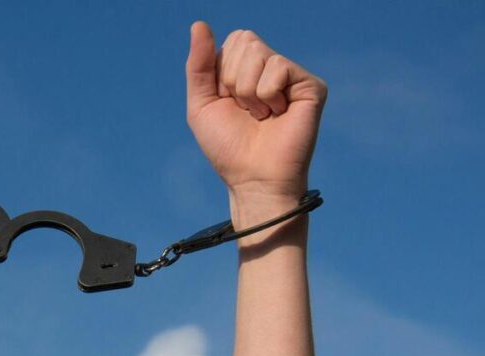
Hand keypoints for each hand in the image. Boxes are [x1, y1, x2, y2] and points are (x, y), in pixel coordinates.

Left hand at [185, 22, 326, 225]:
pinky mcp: (311, 86)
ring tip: (261, 115)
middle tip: (246, 110)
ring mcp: (292, 76)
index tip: (228, 102)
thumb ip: (198, 64)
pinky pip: (278, 67)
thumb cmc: (228, 147)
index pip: (231, 41)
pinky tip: (277, 114)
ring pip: (258, 53)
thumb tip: (199, 24)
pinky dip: (267, 95)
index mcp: (246, 69)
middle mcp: (271, 68)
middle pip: (244, 40)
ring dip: (248, 91)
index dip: (221, 74)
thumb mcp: (201, 104)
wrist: (251, 177)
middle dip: (233, 80)